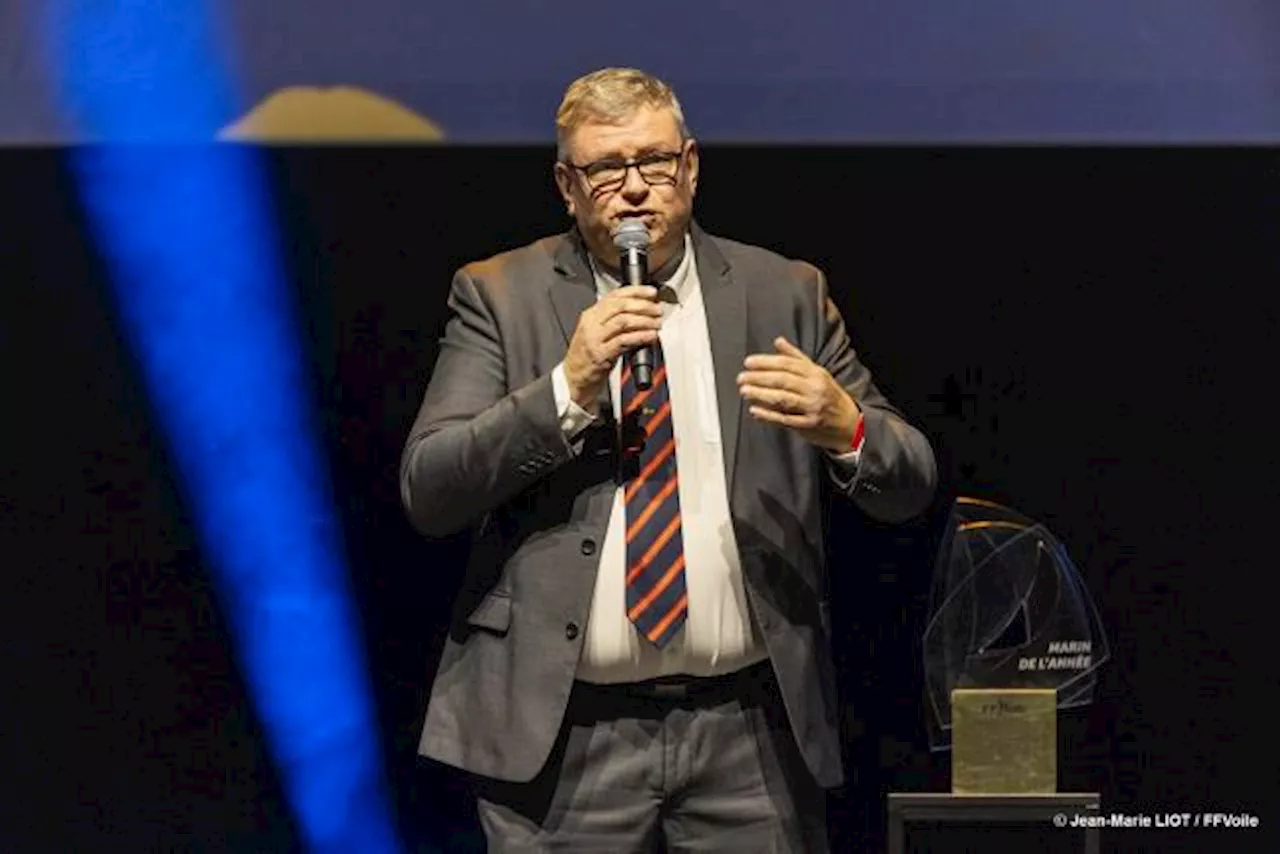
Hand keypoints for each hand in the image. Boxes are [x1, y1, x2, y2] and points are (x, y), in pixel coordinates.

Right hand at [562, 285, 661, 411]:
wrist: (573, 378)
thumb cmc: (587, 355)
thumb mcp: (597, 332)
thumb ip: (614, 320)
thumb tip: (641, 311)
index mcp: (591, 315)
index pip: (615, 295)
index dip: (636, 291)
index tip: (651, 293)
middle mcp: (591, 324)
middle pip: (620, 306)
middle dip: (643, 306)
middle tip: (657, 310)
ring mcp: (595, 339)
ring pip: (623, 321)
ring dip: (645, 321)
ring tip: (657, 323)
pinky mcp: (601, 354)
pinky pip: (624, 341)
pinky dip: (640, 337)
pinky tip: (650, 336)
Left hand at [738, 337, 861, 451]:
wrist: (850, 422)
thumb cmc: (830, 395)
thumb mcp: (817, 372)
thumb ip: (796, 357)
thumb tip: (778, 341)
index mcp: (815, 373)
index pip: (787, 364)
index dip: (766, 362)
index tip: (749, 362)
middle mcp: (814, 389)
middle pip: (782, 380)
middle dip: (759, 378)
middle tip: (742, 377)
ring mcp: (811, 407)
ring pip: (782, 399)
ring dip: (760, 394)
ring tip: (744, 390)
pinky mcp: (808, 425)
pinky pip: (785, 419)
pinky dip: (768, 415)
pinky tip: (755, 410)